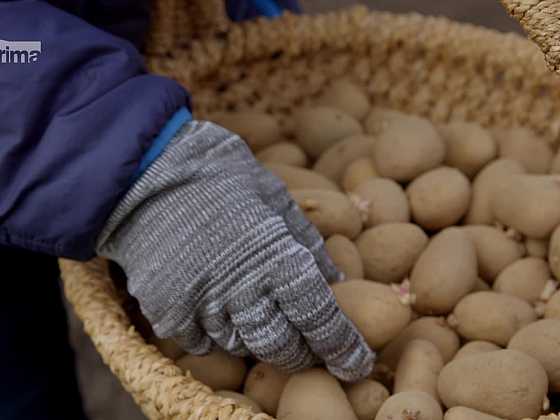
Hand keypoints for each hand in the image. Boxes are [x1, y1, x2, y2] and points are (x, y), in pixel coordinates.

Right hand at [96, 120, 373, 380]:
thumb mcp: (274, 196)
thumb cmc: (219, 176)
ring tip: (257, 314)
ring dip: (258, 339)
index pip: (319, 318)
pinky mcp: (167, 311)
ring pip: (243, 347)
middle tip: (306, 344)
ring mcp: (200, 304)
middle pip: (282, 347)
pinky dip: (217, 333)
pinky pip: (202, 342)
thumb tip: (336, 280)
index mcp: (276, 256)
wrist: (147, 171)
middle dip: (302, 353)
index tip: (353, 363)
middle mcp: (240, 289)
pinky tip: (218, 307)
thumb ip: (307, 243)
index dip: (341, 346)